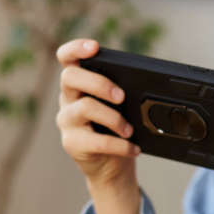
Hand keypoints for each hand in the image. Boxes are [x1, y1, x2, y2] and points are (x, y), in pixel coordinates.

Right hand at [56, 39, 140, 186]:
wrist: (110, 167)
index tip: (94, 47)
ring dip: (114, 118)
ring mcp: (67, 121)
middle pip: (71, 77)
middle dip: (99, 83)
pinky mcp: (72, 144)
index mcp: (78, 84)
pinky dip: (120, 145)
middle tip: (122, 96)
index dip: (76, 48)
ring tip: (129, 129)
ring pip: (85, 107)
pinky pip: (97, 141)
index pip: (66, 58)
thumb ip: (122, 92)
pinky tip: (133, 148)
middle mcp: (67, 99)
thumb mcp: (120, 107)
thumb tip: (146, 88)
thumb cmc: (116, 129)